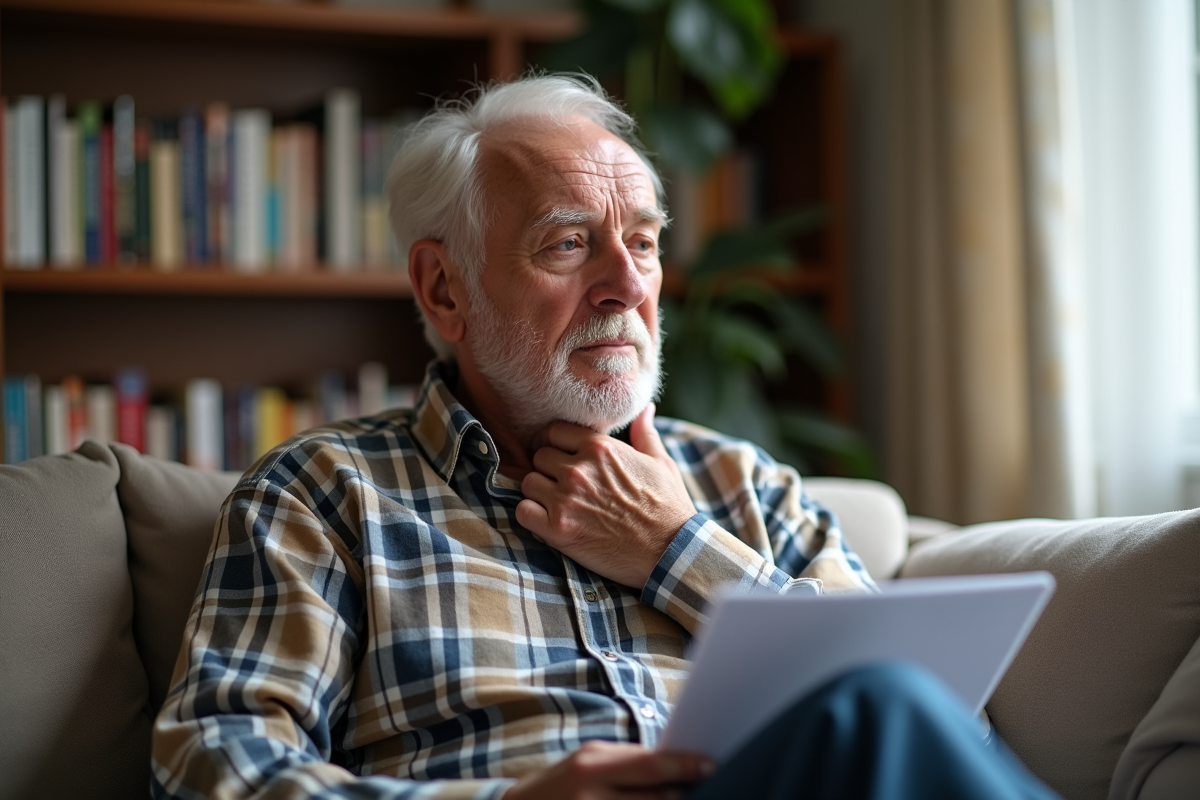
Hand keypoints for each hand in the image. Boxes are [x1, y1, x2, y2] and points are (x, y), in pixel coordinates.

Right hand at [502, 741, 713, 799]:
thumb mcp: (588, 761)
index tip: (711, 766)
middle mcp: (590, 797)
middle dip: (684, 796)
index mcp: (591, 766)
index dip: (684, 766)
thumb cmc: (560, 783)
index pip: (649, 766)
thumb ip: (627, 763)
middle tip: (711, 789)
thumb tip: (675, 766)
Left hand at [516, 404, 696, 588]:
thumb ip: (645, 433)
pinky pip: (523, 511)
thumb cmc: (668, 506)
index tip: (565, 457)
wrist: (670, 551)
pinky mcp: (558, 529)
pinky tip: (548, 520)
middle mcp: (578, 469)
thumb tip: (645, 408)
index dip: (558, 444)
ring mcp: (565, 499)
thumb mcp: (661, 463)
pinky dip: (531, 515)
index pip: (554, 431)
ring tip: (559, 504)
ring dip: (539, 492)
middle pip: (539, 456)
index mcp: (599, 447)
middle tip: (565, 485)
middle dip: (549, 469)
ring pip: (528, 482)